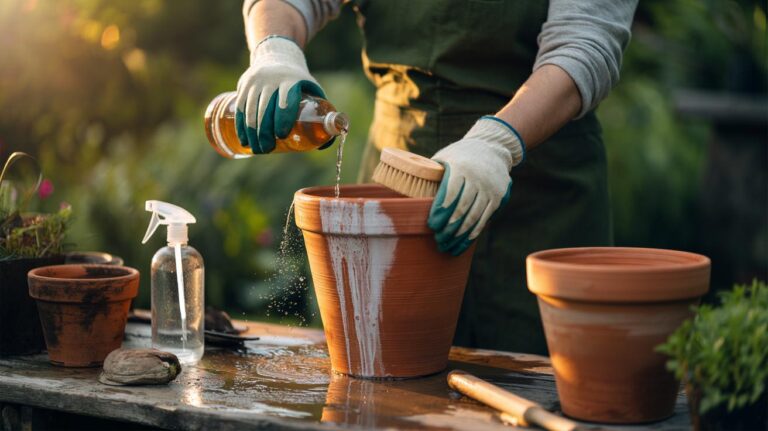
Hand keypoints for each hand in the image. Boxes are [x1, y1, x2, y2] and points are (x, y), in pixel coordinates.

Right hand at [235, 35, 324, 153]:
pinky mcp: (245, 83)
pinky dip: (241, 125)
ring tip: (257, 149)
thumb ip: (321, 112)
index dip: (283, 120)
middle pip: (266, 109)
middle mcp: (272, 79)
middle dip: (265, 132)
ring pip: (251, 109)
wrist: (278, 56)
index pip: (286, 101)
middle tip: (267, 149)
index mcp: (291, 81)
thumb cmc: (299, 82)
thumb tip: (324, 144)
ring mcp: (256, 81)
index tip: (281, 136)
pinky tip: (244, 139)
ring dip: (252, 132)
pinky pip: (240, 106)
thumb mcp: (312, 88)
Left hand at [428, 116, 525, 254]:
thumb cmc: (459, 156)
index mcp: (460, 167)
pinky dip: (474, 232)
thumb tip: (407, 190)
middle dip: (448, 227)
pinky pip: (485, 218)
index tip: (431, 225)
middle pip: (461, 208)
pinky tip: (464, 241)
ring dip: (459, 234)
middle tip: (438, 239)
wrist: (492, 148)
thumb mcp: (445, 157)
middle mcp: (477, 178)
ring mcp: (489, 188)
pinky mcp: (498, 197)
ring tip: (447, 245)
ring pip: (473, 216)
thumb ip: (430, 173)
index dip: (440, 211)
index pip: (449, 193)